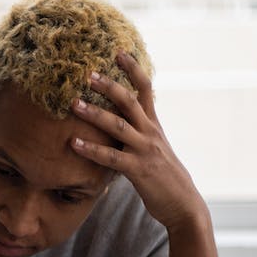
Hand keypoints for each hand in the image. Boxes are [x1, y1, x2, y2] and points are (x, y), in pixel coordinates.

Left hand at [70, 53, 206, 230]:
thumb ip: (137, 133)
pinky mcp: (138, 170)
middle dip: (109, 85)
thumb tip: (118, 122)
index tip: (119, 51)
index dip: (133, 69)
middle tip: (87, 72)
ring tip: (73, 103)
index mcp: (153, 125)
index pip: (145, 89)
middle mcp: (150, 132)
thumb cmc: (163, 177)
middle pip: (129, 101)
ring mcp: (145, 150)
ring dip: (94, 113)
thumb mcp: (153, 149)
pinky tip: (73, 143)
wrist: (183, 204)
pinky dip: (91, 150)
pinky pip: (111, 157)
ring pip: (117, 125)